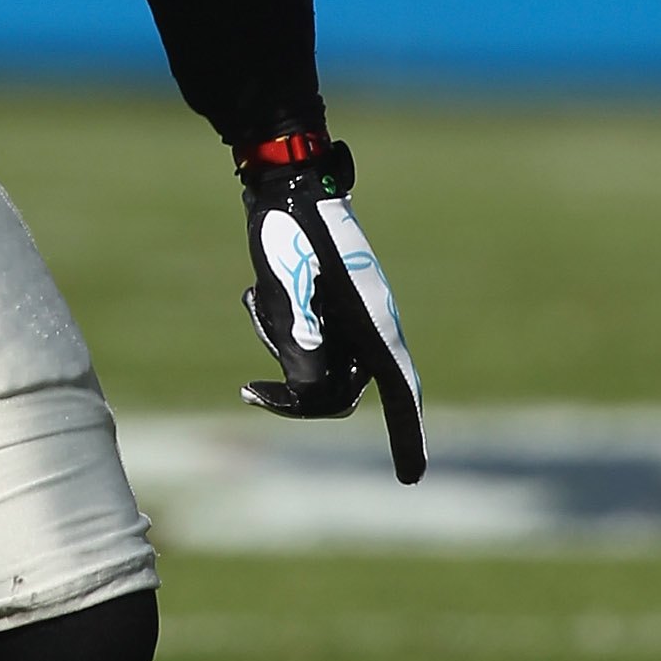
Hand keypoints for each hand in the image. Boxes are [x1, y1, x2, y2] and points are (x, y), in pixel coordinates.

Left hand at [237, 135, 426, 484]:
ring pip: (315, 365)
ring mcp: (348, 318)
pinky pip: (302, 341)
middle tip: (249, 391)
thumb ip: (302, 338)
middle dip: (296, 393)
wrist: (287, 182)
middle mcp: (368, 327)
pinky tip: (258, 293)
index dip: (409, 437)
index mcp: (374, 325)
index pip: (402, 394)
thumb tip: (308, 388)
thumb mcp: (292, 287)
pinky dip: (277, 327)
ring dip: (282, 347)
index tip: (410, 478)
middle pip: (338, 390)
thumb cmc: (292, 231)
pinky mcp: (326, 308)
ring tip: (262, 299)